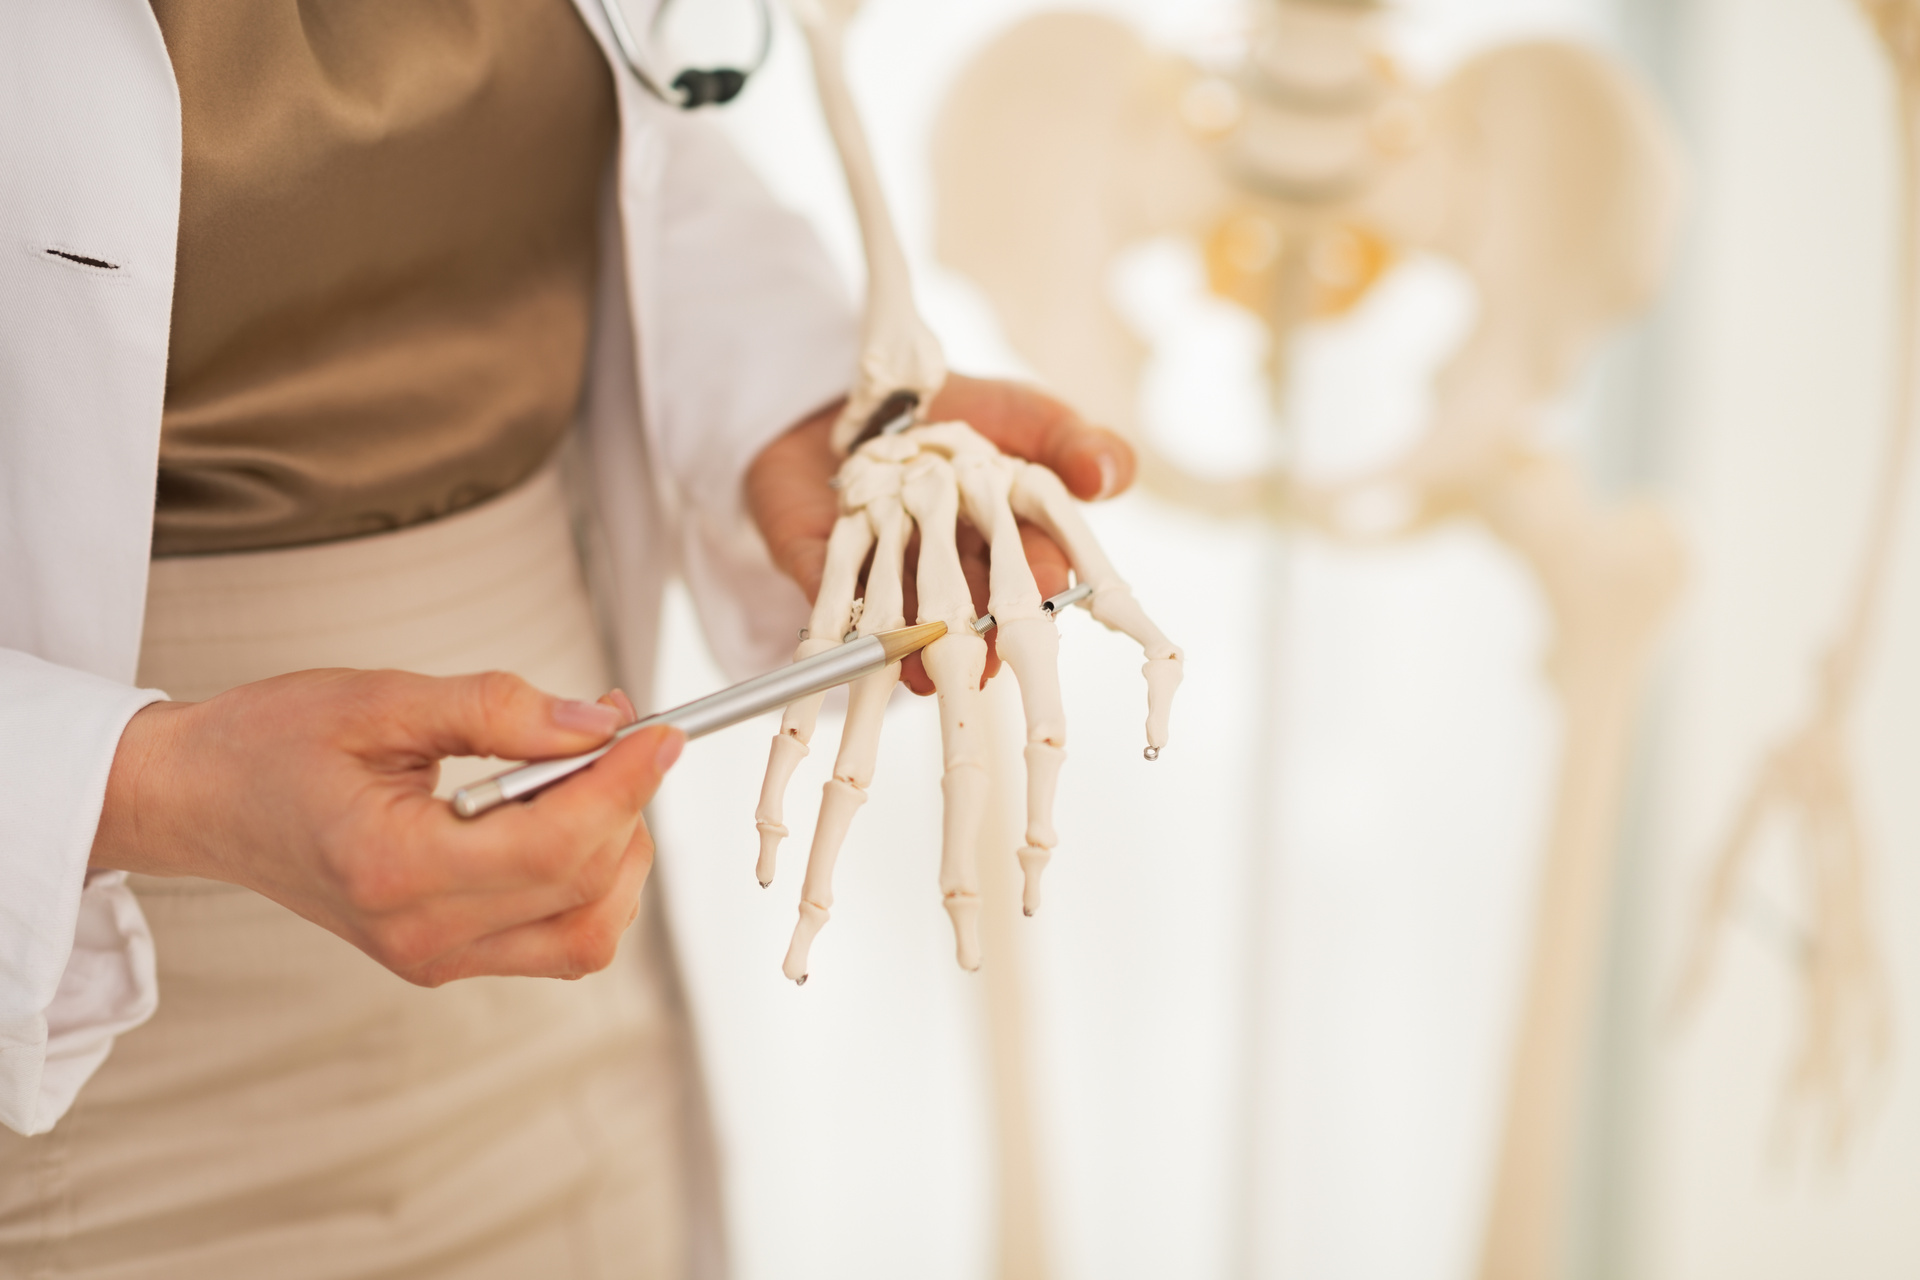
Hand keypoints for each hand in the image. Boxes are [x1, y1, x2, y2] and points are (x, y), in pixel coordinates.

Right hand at [89, 670, 680, 985]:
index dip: (626, 785)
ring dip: (617, 853)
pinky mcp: (442, 958)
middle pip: (584, 889)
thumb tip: (601, 722)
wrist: (201, 801)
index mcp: (394, 869)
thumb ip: (497, 709)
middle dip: (626, 806)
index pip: (556, 846)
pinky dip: (586, 882)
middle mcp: (420, 934)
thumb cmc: (273, 743)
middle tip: (623, 732)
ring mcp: (433, 958)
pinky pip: (555, 940)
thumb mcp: (381, 699)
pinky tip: (561, 815)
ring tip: (587, 775)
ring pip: (586, 933)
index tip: (662, 731)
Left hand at [747, 373, 1135, 692]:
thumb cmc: (952, 404)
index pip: (1028, 568)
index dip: (1039, 585)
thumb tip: (1108, 476)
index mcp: (1000, 536)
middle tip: (983, 665)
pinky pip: (825, 589)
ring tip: (920, 675)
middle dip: (973, 638)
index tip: (1049, 598)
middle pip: (963, 604)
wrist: (849, 385)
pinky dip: (839, 621)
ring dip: (910, 646)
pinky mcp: (817, 554)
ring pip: (899, 610)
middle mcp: (942, 560)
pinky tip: (854, 645)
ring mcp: (878, 561)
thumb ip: (1070, 443)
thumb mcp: (1024, 414)